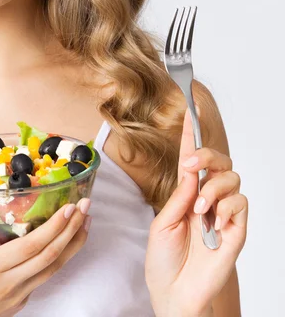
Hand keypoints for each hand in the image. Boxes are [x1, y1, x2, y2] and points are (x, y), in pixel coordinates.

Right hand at [0, 188, 90, 316]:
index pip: (32, 246)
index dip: (55, 227)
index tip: (70, 207)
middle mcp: (10, 283)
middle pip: (51, 256)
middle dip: (72, 230)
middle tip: (86, 206)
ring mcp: (18, 296)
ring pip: (53, 270)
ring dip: (73, 245)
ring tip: (85, 223)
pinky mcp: (20, 304)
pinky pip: (43, 279)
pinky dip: (57, 260)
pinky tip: (62, 244)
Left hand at [145, 105, 247, 316]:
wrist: (174, 293)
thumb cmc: (163, 261)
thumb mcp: (163, 222)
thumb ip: (180, 194)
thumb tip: (193, 168)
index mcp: (185, 194)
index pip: (191, 159)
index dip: (191, 134)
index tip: (189, 110)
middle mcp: (206, 199)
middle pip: (218, 161)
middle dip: (207, 155)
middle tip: (193, 165)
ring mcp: (222, 213)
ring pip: (232, 178)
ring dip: (214, 187)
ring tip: (199, 209)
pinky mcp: (236, 229)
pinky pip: (240, 203)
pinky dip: (226, 206)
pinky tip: (213, 221)